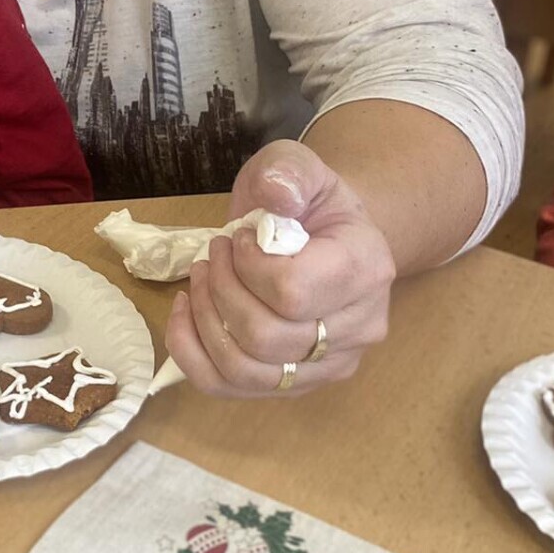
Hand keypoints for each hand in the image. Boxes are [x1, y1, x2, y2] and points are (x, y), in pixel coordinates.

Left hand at [164, 140, 396, 398]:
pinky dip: (191, 352)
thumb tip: (276, 196)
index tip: (238, 237)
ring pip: (245, 369)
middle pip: (265, 337)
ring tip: (200, 280)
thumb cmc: (309, 202)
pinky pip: (229, 388)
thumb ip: (288, 172)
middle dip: (220, 291)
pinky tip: (186, 312)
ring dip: (204, 321)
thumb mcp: (297, 164)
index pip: (292, 292)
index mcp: (367, 269)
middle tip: (213, 254)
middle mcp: (360, 328)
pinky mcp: (297, 384)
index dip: (247, 266)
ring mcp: (330, 364)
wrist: (327, 234)